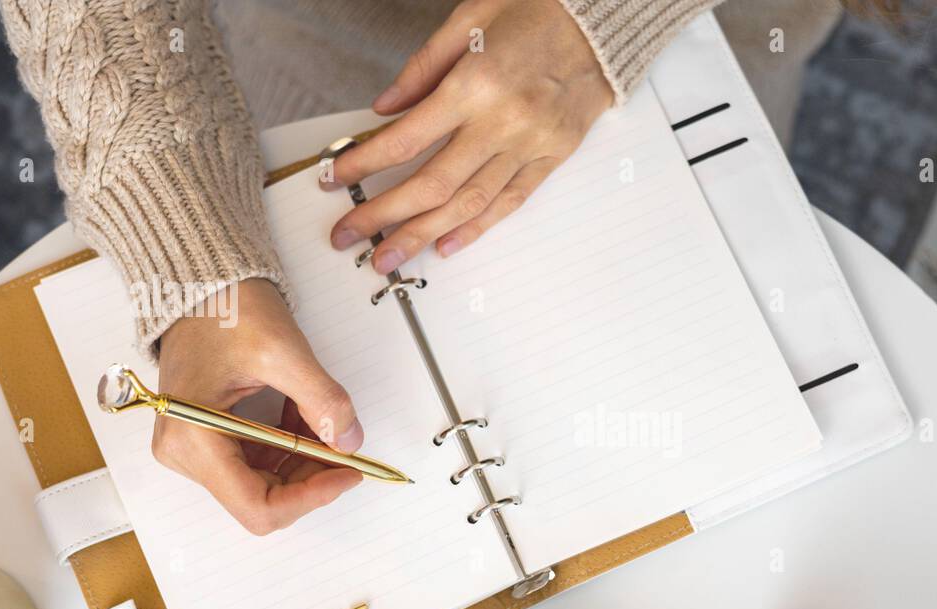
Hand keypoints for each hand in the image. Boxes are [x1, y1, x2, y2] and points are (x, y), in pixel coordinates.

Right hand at [153, 279, 363, 534]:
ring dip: (304, 462)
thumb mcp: (284, 351)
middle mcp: (184, 453)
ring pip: (264, 484)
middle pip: (262, 499)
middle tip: (344, 447)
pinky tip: (304, 418)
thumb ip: (322, 400)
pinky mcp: (208, 441)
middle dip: (311, 478)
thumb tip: (350, 442)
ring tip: (323, 423)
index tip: (348, 473)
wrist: (201, 287)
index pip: (258, 506)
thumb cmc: (226, 310)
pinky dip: (291, 448)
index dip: (310, 498)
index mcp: (192, 437)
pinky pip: (258, 463)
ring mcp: (194, 449)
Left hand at [325, 0, 612, 268]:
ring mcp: (530, 146)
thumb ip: (423, 68)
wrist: (602, 20)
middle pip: (432, 184)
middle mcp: (503, 123)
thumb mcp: (469, 19)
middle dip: (384, 216)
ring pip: (469, 204)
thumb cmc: (537, 9)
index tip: (334, 179)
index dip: (364, 164)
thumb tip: (384, 109)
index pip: (406, 140)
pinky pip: (510, 202)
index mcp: (475, 85)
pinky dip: (476, 228)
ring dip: (423, 235)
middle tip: (349, 236)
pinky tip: (446, 245)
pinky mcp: (552, 157)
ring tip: (391, 256)